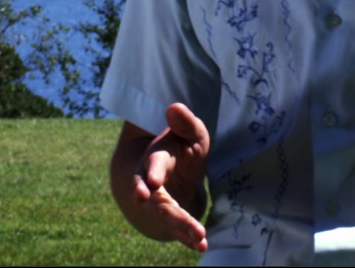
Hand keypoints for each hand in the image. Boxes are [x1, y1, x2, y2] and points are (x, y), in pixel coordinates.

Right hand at [116, 103, 210, 251]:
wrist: (167, 170)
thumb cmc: (181, 147)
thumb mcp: (189, 131)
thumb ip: (185, 122)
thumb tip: (173, 107)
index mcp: (157, 158)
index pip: (153, 165)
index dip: (152, 173)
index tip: (152, 184)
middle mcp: (153, 184)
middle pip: (157, 198)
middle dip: (163, 208)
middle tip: (174, 219)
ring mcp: (160, 202)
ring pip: (167, 216)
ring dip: (181, 226)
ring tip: (199, 237)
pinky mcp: (170, 216)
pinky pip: (177, 228)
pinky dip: (188, 237)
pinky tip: (201, 246)